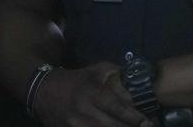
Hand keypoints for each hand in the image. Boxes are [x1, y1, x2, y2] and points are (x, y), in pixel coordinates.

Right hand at [33, 62, 153, 126]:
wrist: (44, 90)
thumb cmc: (78, 79)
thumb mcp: (98, 70)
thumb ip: (118, 76)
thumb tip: (138, 85)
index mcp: (93, 93)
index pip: (117, 108)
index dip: (134, 117)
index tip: (148, 123)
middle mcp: (84, 111)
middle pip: (112, 126)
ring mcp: (74, 125)